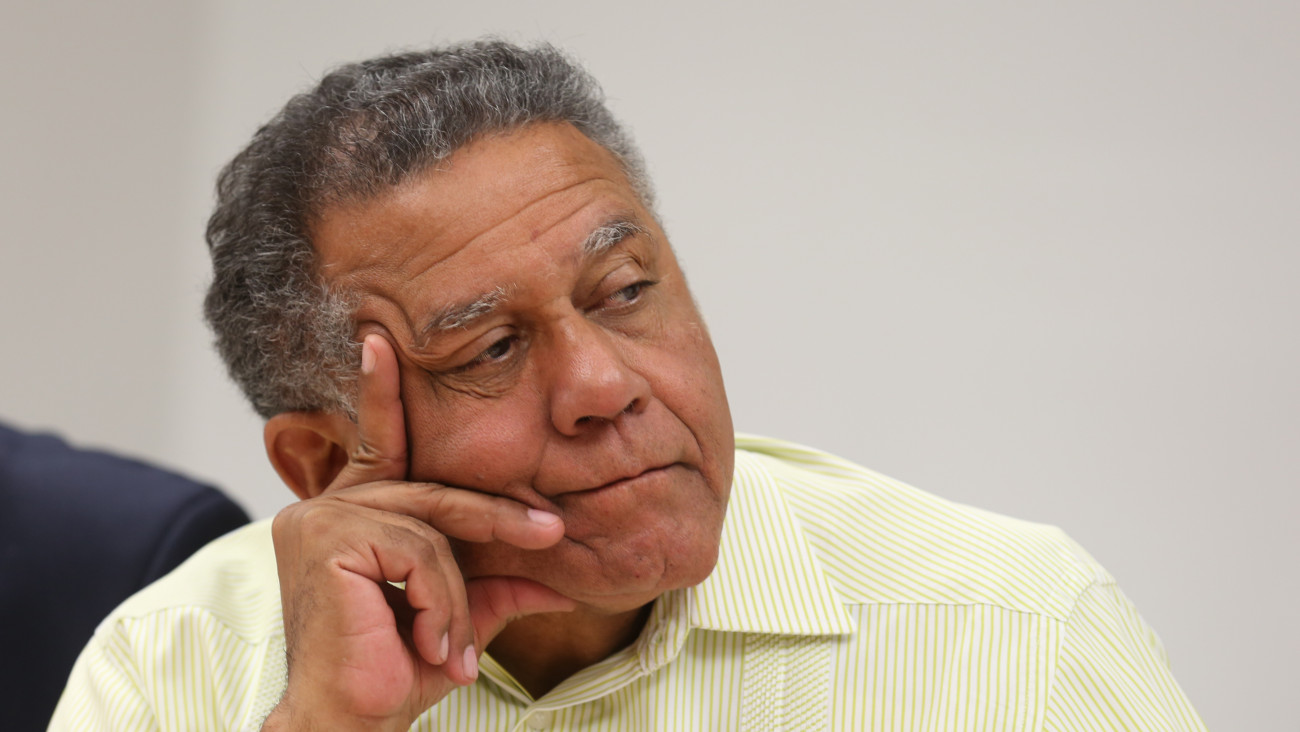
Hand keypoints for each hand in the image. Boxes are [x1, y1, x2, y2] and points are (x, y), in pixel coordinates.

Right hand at [263, 335, 573, 730]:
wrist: (348, 723)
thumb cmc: (395, 673)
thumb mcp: (459, 616)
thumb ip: (498, 584)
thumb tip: (562, 575)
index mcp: (349, 514)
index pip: (382, 445)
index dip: (382, 391)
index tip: (379, 339)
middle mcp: (325, 507)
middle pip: (435, 493)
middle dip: (497, 515)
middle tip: (552, 530)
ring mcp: (320, 519)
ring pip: (434, 531)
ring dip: (456, 597)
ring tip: (450, 647)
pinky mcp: (328, 539)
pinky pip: (421, 553)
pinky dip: (438, 603)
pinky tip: (427, 643)